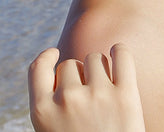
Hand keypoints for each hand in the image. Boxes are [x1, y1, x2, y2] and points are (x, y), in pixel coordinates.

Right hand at [28, 45, 145, 131]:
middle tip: (87, 97)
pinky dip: (119, 51)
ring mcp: (97, 96)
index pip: (38, 68)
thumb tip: (59, 66)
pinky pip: (121, 54)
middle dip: (78, 76)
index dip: (47, 58)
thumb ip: (51, 107)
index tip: (54, 54)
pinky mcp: (126, 95)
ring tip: (104, 91)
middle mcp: (68, 100)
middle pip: (71, 64)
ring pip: (95, 58)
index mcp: (43, 113)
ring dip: (99, 68)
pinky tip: (118, 54)